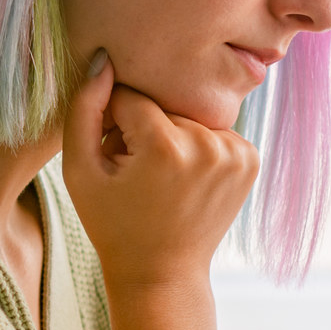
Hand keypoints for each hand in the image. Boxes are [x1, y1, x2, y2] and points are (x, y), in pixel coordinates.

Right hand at [58, 52, 258, 329]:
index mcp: (167, 147)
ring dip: (172, 135)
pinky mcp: (251, 158)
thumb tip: (104, 58)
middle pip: (163, 105)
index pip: (130, 97)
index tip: (113, 155)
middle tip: (135, 170)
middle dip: (145, 128)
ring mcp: (237, 152)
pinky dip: (198, 145)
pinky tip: (185, 177)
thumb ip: (84, 109)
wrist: (162, 271)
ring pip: (189, 116)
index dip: (113, 123)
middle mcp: (210, 145)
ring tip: (160, 176)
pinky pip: (213, 131)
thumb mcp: (79, 169)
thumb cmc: (112, 223)